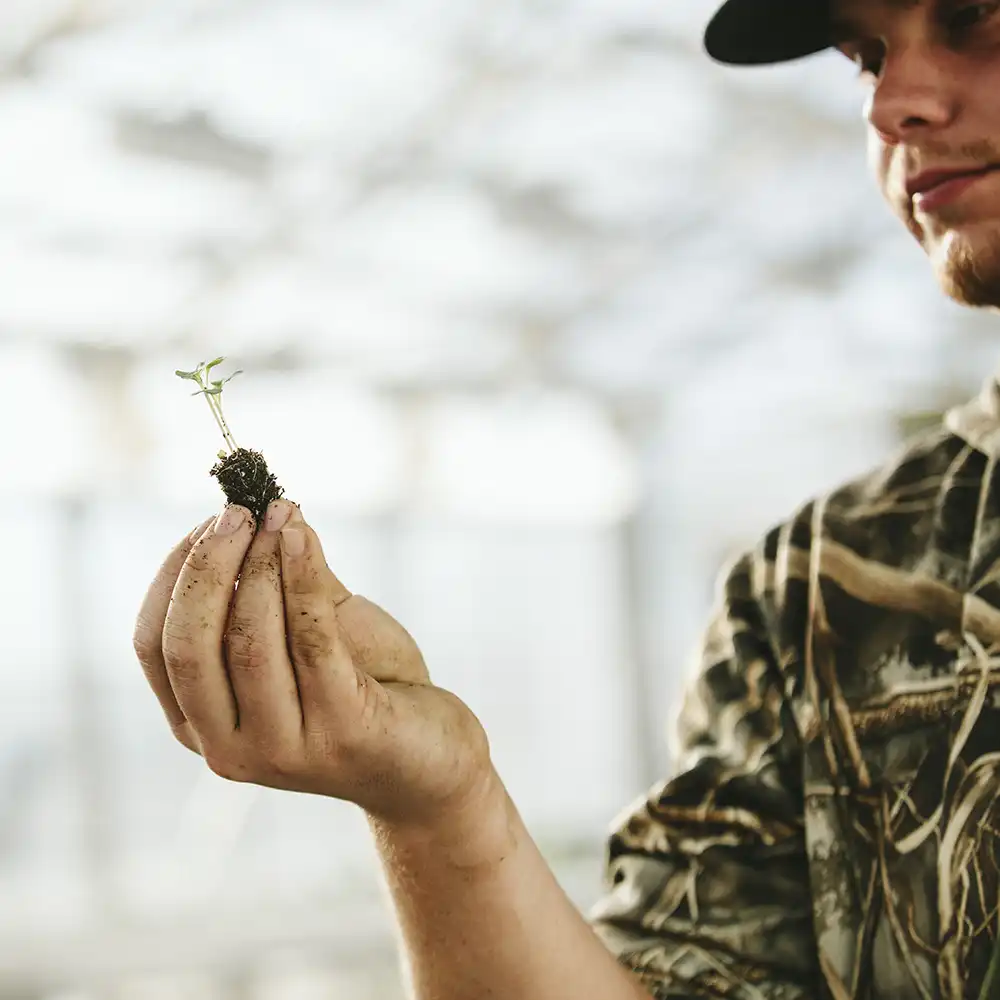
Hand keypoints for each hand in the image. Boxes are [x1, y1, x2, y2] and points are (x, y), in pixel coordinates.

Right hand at [133, 500, 493, 827]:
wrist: (432, 758)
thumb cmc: (368, 688)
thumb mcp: (316, 631)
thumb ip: (285, 582)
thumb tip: (273, 510)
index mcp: (202, 726)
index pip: (155, 646)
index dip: (175, 575)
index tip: (209, 521)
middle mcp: (229, 750)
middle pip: (189, 647)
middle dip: (208, 567)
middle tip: (240, 512)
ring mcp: (283, 749)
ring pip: (250, 644)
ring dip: (262, 567)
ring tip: (283, 519)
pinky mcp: (340, 733)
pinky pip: (312, 643)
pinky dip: (302, 582)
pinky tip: (304, 539)